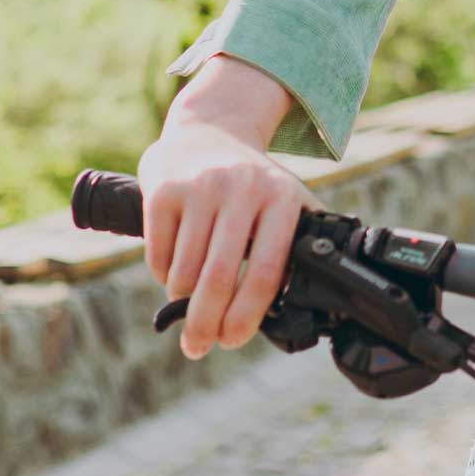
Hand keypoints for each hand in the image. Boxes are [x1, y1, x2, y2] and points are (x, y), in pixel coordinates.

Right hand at [137, 115, 318, 360]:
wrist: (208, 128)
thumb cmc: (252, 182)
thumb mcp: (286, 198)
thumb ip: (300, 243)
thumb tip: (314, 303)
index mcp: (280, 197)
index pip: (266, 271)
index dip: (247, 316)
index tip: (232, 340)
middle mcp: (242, 188)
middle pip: (219, 278)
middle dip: (206, 324)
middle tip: (198, 347)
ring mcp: (200, 186)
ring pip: (185, 272)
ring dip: (184, 303)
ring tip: (189, 305)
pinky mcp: (164, 190)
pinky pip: (159, 256)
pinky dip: (164, 277)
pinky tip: (173, 271)